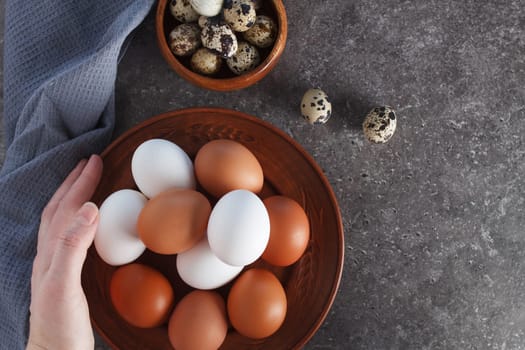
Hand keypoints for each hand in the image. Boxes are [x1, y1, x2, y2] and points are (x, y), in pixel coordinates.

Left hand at [27, 155, 102, 349]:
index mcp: (50, 254)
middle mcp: (48, 256)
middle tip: (90, 162)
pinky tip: (85, 222)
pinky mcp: (64, 277)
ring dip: (71, 197)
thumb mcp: (65, 287)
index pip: (65, 209)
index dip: (80, 183)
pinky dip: (76, 219)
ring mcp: (54, 266)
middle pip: (58, 210)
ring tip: (84, 182)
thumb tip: (88, 209)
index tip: (95, 161)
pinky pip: (67, 236)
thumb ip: (73, 247)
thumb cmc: (60, 328)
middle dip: (73, 183)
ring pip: (59, 222)